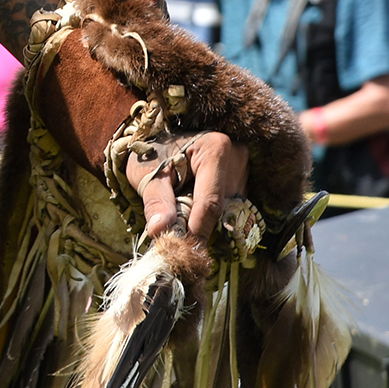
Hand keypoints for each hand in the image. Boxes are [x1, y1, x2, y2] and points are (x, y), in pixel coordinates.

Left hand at [127, 131, 248, 240]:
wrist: (159, 138)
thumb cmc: (151, 153)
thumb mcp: (145, 173)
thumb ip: (155, 201)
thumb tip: (161, 229)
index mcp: (214, 150)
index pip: (211, 200)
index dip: (197, 229)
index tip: (184, 249)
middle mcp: (236, 159)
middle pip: (221, 208)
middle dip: (197, 225)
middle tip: (175, 236)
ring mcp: (243, 171)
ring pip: (226, 212)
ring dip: (202, 219)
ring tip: (178, 210)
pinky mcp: (242, 182)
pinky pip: (229, 209)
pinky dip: (208, 214)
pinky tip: (191, 207)